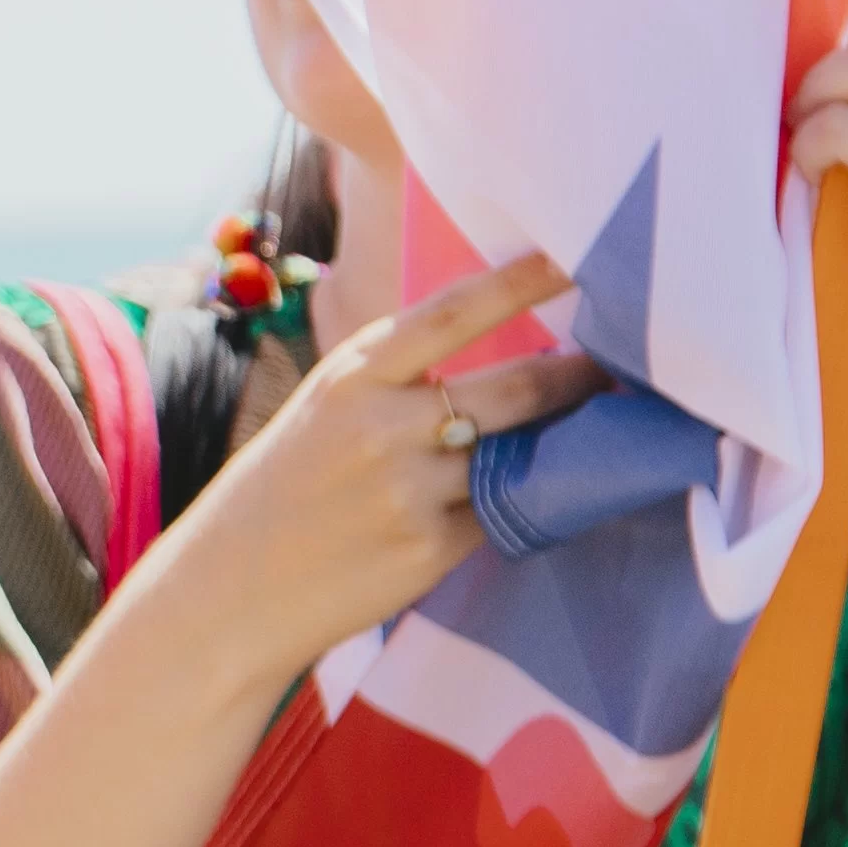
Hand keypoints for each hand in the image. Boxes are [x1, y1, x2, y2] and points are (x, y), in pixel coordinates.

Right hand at [146, 251, 602, 690]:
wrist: (226, 592)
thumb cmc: (284, 494)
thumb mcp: (324, 415)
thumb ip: (399, 385)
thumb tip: (511, 363)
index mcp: (351, 376)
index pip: (453, 312)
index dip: (522, 280)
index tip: (574, 254)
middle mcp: (381, 425)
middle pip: (518, 387)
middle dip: (579, 375)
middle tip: (621, 365)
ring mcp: (408, 489)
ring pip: (523, 454)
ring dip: (569, 441)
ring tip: (604, 427)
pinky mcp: (430, 549)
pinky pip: (506, 514)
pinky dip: (530, 503)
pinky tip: (546, 498)